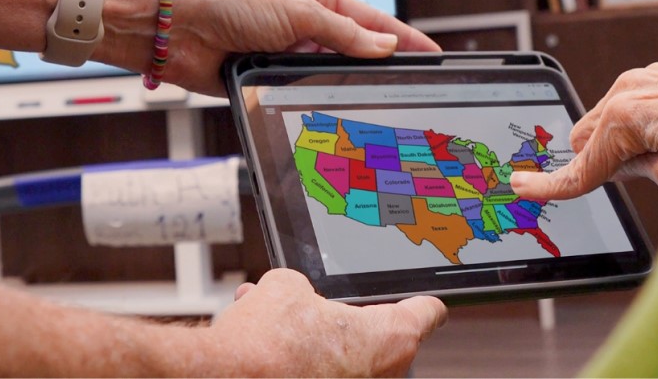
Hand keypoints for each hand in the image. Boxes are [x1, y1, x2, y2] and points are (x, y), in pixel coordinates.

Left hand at [164, 0, 440, 95]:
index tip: (432, 54)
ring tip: (381, 102)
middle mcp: (308, 27)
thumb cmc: (230, 3)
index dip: (405, 38)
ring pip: (333, 74)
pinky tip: (337, 109)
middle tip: (414, 86)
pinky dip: (321, 99)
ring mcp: (290, 54)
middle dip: (383, 66)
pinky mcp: (271, 79)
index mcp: (319, 0)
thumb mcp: (298, 11)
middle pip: (358, 51)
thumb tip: (385, 45)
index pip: (374, 22)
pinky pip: (306, 92)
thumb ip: (344, 32)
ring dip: (350, 84)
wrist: (179, 29)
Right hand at [206, 268, 446, 376]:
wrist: (227, 378)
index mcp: (389, 337)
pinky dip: (297, 360)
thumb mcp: (287, 287)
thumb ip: (303, 288)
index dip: (424, 303)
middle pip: (377, 338)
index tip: (430, 304)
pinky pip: (317, 373)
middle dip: (346, 320)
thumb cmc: (269, 340)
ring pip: (340, 358)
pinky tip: (266, 341)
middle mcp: (379, 375)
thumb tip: (292, 295)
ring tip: (275, 319)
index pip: (425, 314)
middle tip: (321, 307)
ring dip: (313, 340)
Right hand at [511, 59, 657, 199]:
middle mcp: (632, 87)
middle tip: (638, 172)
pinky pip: (640, 98)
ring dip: (624, 135)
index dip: (550, 184)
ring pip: (611, 114)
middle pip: (586, 134)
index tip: (522, 187)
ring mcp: (652, 74)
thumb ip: (632, 171)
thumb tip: (618, 166)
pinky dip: (647, 118)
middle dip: (600, 156)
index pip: (581, 163)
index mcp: (626, 114)